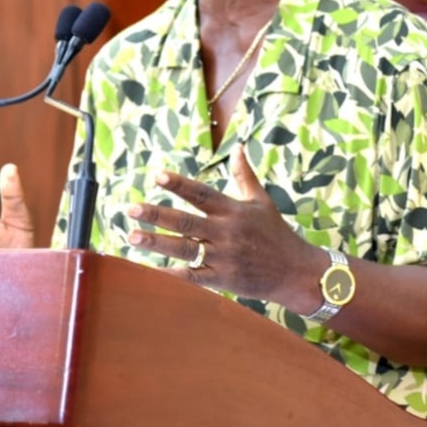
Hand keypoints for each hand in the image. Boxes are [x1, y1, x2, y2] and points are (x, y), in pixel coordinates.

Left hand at [126, 144, 322, 313]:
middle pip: (187, 221)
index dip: (179, 184)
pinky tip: (151, 270)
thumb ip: (244, 175)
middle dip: (157, 215)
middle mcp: (227, 232)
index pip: (201, 193)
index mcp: (233, 210)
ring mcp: (224, 257)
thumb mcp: (261, 201)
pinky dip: (172, 275)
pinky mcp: (224, 279)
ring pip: (185, 248)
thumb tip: (238, 147)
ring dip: (158, 243)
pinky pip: (193, 277)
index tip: (157, 176)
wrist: (295, 272)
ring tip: (133, 236)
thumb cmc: (276, 233)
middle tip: (131, 209)